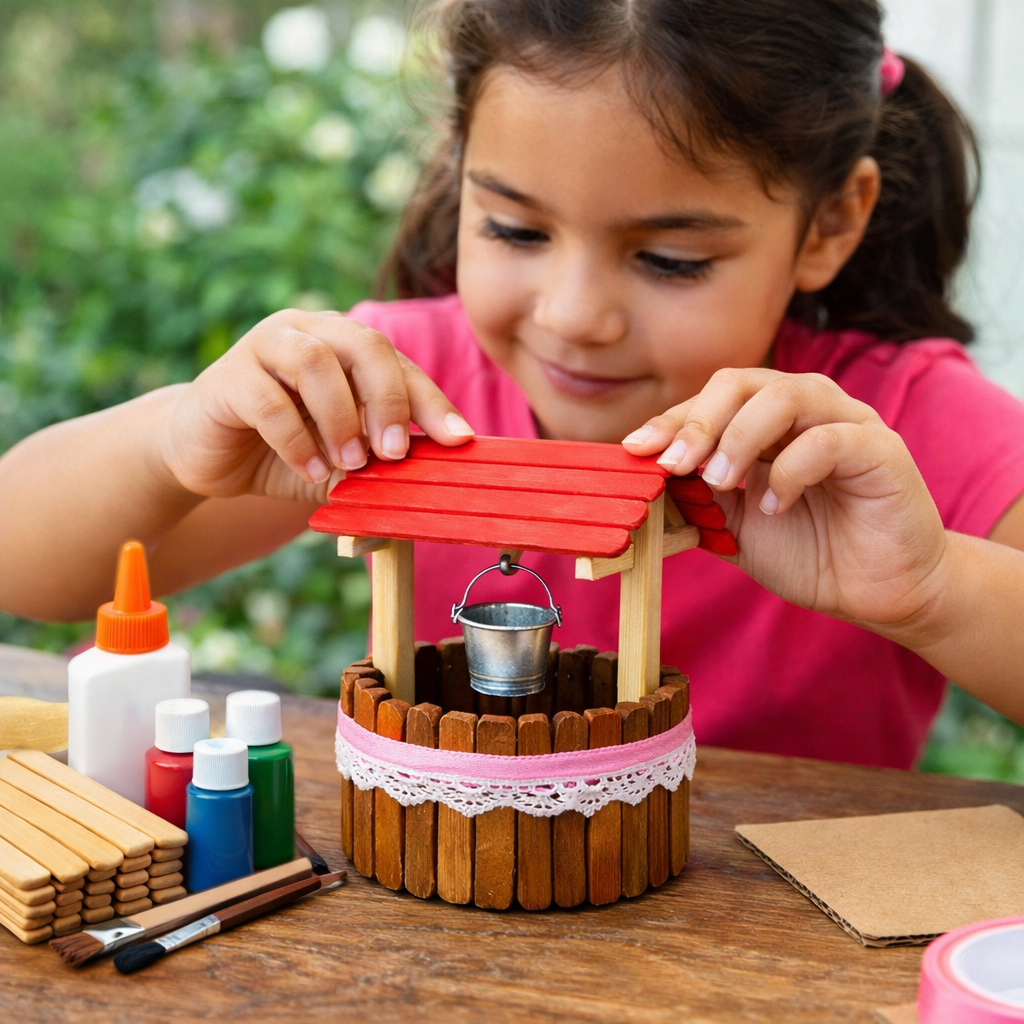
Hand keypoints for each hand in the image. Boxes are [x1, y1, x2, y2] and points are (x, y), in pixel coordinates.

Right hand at [158, 309, 473, 501]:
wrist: (205, 455)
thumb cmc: (283, 452)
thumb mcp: (339, 463)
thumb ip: (374, 468)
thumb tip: (421, 491)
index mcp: (345, 346)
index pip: (399, 364)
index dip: (431, 401)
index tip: (458, 440)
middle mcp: (310, 333)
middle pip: (364, 345)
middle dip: (389, 400)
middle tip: (395, 452)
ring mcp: (265, 347)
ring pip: (315, 361)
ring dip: (341, 417)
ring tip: (350, 463)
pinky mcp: (227, 377)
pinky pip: (267, 399)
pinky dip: (296, 439)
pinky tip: (310, 470)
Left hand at [622, 368, 948, 633]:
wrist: (877, 591)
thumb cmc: (808, 550)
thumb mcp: (734, 525)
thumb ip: (695, 498)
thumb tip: (642, 482)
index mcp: (767, 420)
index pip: (711, 399)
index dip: (671, 421)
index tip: (636, 449)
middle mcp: (805, 408)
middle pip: (742, 382)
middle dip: (699, 422)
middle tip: (673, 464)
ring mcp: (845, 421)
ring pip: (784, 396)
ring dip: (739, 439)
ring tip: (720, 482)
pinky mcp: (881, 448)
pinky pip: (829, 439)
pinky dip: (791, 470)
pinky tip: (776, 506)